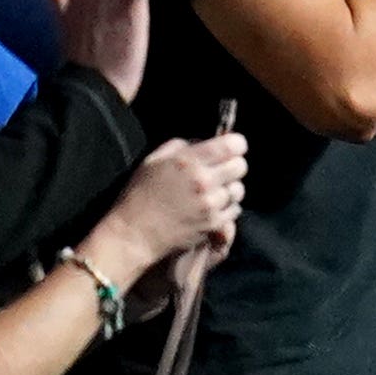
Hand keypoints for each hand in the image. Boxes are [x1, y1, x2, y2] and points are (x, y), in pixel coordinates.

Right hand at [90, 127, 249, 290]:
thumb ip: (180, 146)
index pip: (233, 145)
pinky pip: (235, 210)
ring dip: (229, 189)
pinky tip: (210, 207)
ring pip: (238, 189)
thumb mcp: (153, 161)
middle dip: (232, 167)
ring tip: (211, 192)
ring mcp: (210, 203)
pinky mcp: (214, 222)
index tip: (229, 149)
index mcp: (188, 161)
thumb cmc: (140, 195)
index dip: (234, 145)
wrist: (135, 232)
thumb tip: (202, 142)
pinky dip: (226, 208)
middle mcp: (203, 180)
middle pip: (241, 166)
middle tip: (219, 172)